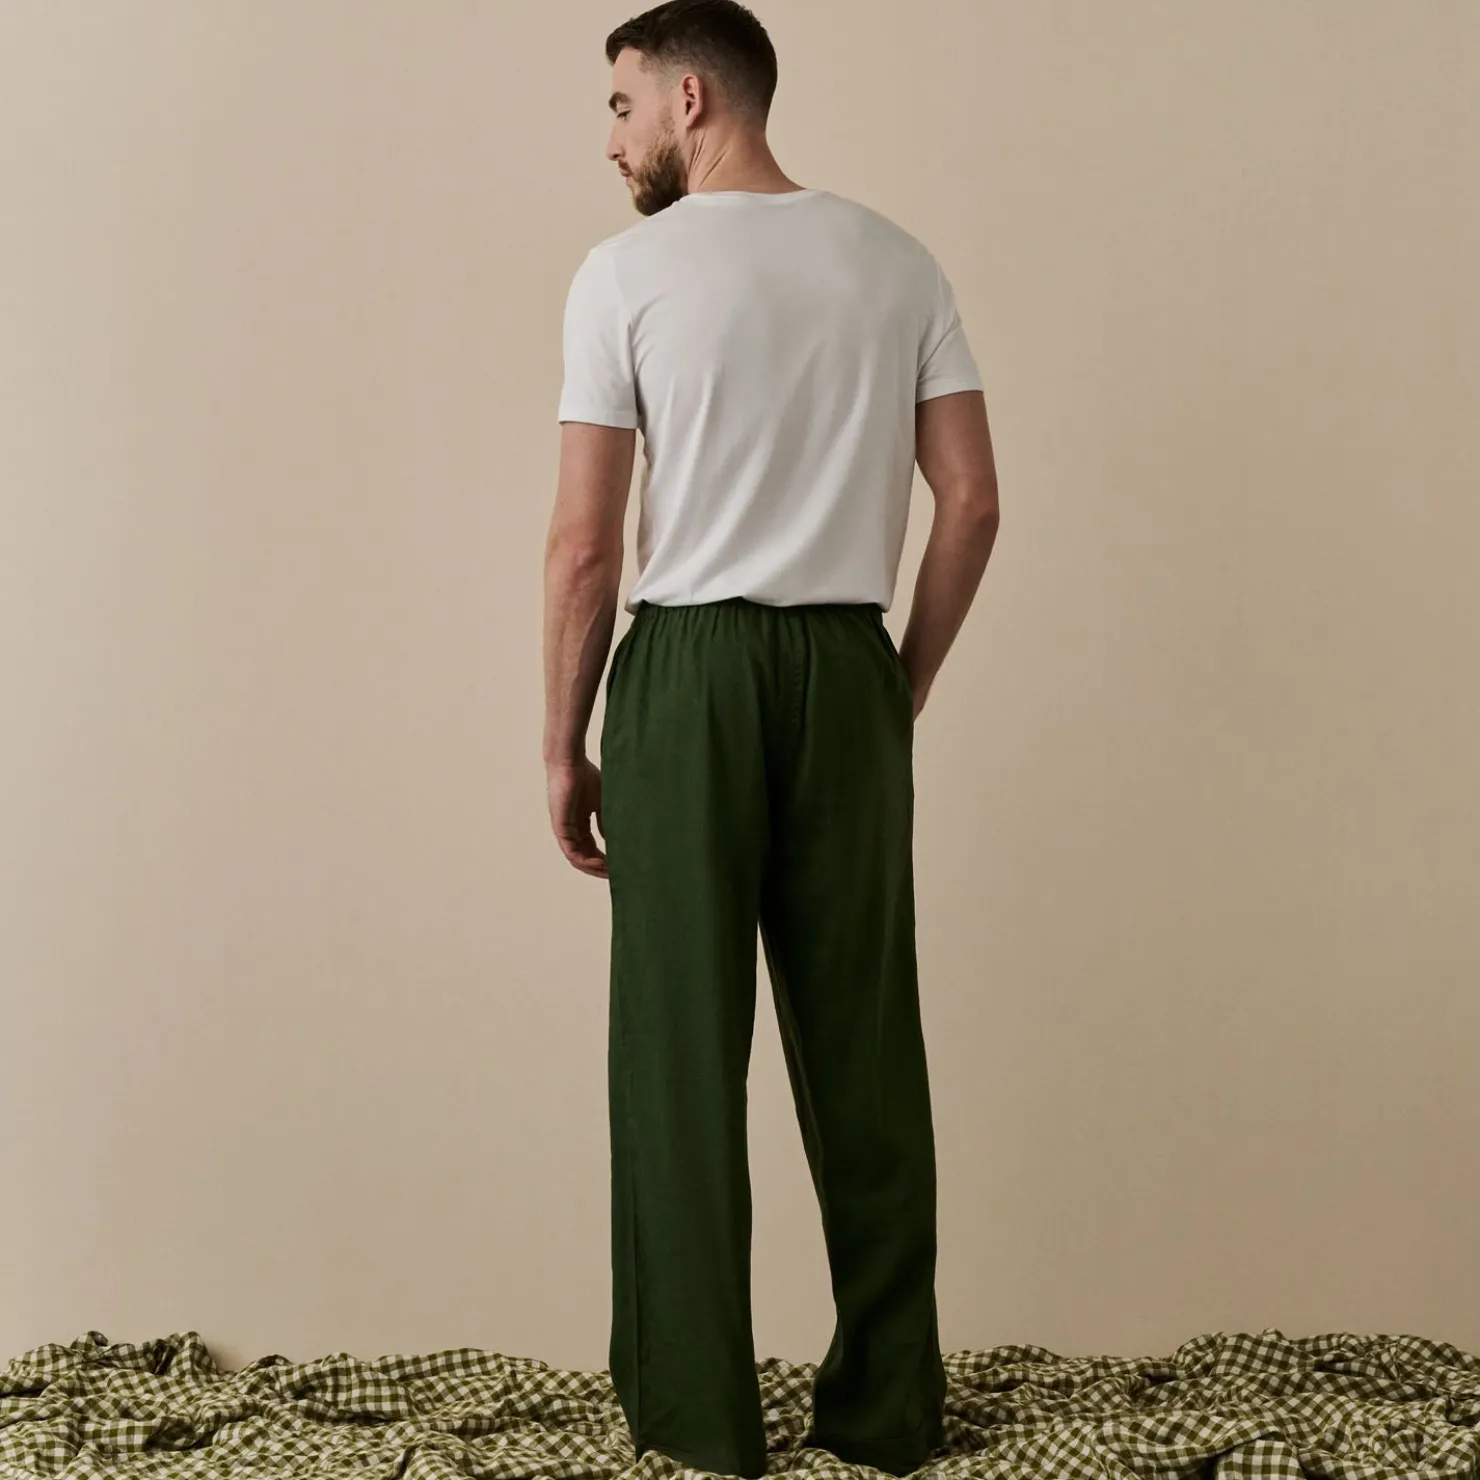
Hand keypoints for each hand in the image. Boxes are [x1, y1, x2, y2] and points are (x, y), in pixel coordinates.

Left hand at [547, 755, 607, 878]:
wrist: (571, 762)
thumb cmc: (585, 775)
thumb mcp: (601, 802)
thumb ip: (605, 820)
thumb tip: (610, 838)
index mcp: (580, 823)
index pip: (591, 847)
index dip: (604, 859)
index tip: (619, 865)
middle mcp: (571, 829)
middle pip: (584, 857)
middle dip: (599, 868)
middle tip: (616, 874)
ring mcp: (564, 830)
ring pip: (577, 858)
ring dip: (592, 868)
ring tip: (609, 872)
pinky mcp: (561, 828)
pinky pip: (571, 852)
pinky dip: (585, 861)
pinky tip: (600, 863)